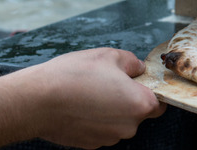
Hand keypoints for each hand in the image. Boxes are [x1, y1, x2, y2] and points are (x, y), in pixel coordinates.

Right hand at [20, 48, 166, 148]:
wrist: (36, 101)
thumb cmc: (74, 76)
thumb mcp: (110, 56)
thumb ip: (132, 63)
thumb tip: (138, 69)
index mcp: (140, 104)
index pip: (160, 102)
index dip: (149, 90)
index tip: (137, 81)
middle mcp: (128, 126)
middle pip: (138, 112)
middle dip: (127, 98)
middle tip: (108, 81)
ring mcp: (108, 138)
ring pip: (118, 121)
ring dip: (110, 109)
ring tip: (89, 91)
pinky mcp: (90, 144)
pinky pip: (100, 129)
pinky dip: (94, 119)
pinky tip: (80, 105)